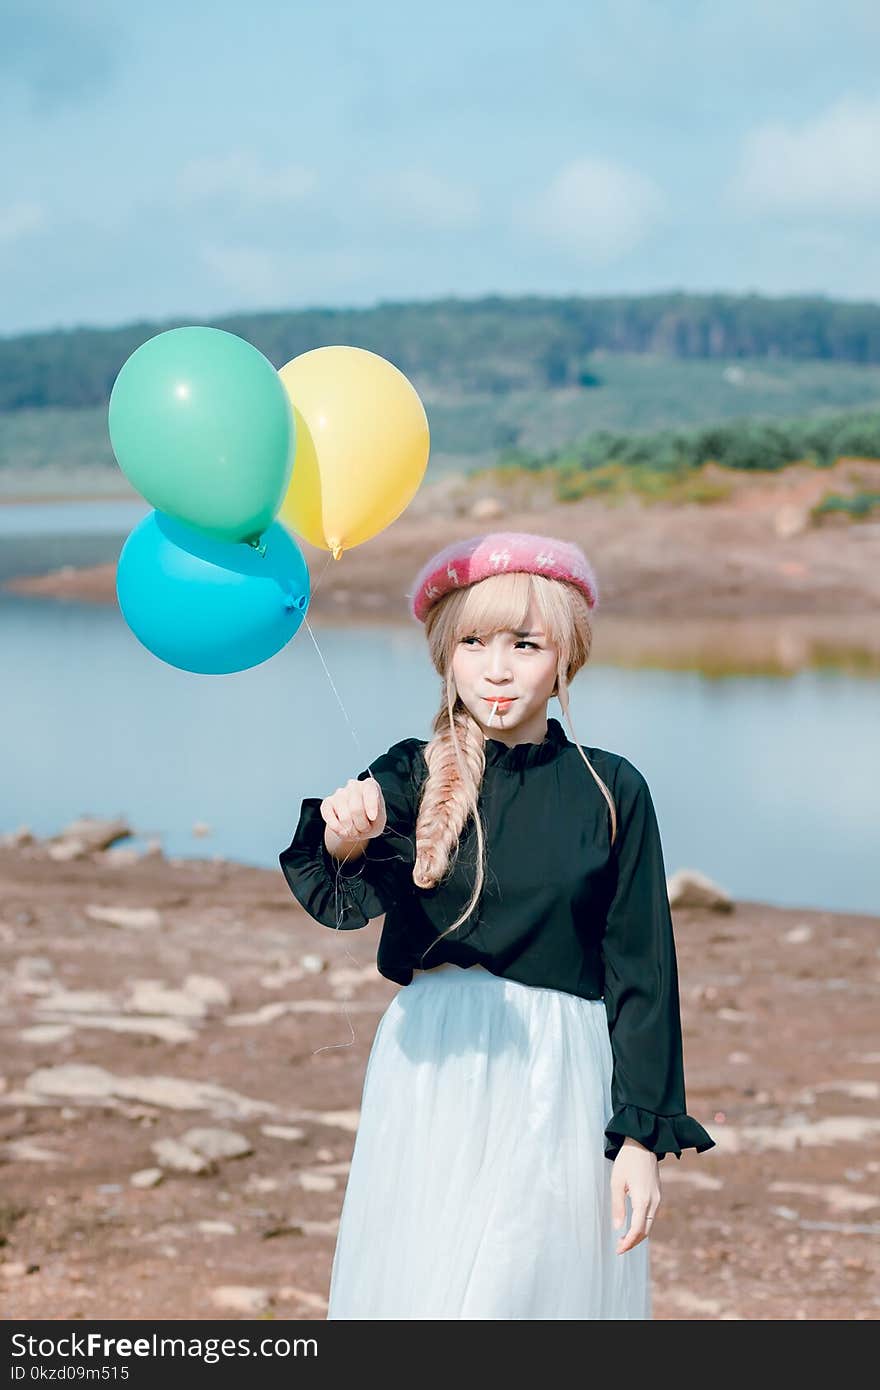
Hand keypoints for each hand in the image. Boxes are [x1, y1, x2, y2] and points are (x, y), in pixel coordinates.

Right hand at [321, 777, 386, 843]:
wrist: (357, 825)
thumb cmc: (370, 820)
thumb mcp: (380, 820)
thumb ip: (376, 817)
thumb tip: (359, 814)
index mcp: (369, 785)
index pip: (369, 790)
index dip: (371, 806)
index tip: (372, 818)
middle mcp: (354, 785)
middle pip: (356, 808)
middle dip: (361, 825)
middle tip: (363, 829)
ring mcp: (339, 793)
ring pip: (344, 817)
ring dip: (350, 830)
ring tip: (354, 830)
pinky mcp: (327, 803)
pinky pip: (329, 816)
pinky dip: (336, 828)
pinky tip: (342, 831)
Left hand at [612, 1137, 660, 1253]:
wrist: (643, 1143)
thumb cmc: (627, 1161)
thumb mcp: (616, 1182)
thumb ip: (617, 1206)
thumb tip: (617, 1227)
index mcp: (643, 1199)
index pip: (637, 1229)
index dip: (628, 1243)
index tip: (618, 1250)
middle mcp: (654, 1201)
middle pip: (646, 1230)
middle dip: (633, 1242)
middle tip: (619, 1248)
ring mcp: (658, 1198)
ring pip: (650, 1224)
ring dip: (638, 1234)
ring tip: (623, 1239)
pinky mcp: (658, 1194)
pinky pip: (651, 1215)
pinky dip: (643, 1225)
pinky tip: (633, 1225)